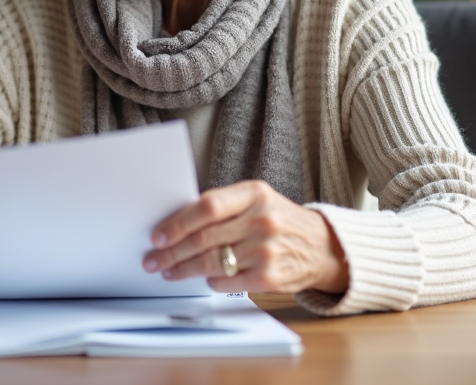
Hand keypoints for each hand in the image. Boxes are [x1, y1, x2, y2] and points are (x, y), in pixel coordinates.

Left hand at [142, 180, 348, 293]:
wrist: (322, 246)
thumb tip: (176, 222)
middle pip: (204, 238)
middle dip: (172, 251)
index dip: (178, 223)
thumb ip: (223, 206)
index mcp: (255, 194)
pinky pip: (226, 282)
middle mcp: (262, 220)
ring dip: (183, 269)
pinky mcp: (269, 277)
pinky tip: (203, 278)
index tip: (158, 236)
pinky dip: (210, 281)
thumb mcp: (257, 200)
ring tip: (169, 270)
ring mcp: (266, 250)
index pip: (208, 206)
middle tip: (153, 259)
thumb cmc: (279, 220)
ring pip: (211, 262)